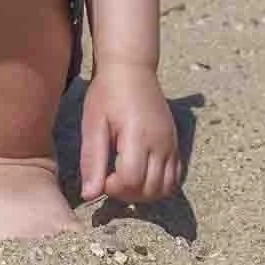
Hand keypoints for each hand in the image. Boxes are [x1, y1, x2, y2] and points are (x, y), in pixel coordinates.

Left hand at [79, 62, 181, 204]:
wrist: (132, 69)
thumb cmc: (108, 94)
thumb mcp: (93, 124)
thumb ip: (92, 160)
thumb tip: (90, 195)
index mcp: (138, 136)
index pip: (132, 180)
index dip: (114, 188)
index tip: (102, 177)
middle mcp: (160, 143)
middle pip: (151, 189)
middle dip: (128, 194)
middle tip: (111, 180)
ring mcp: (171, 144)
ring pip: (165, 188)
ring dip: (144, 194)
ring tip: (124, 179)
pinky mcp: (175, 144)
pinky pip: (174, 178)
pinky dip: (159, 186)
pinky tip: (140, 175)